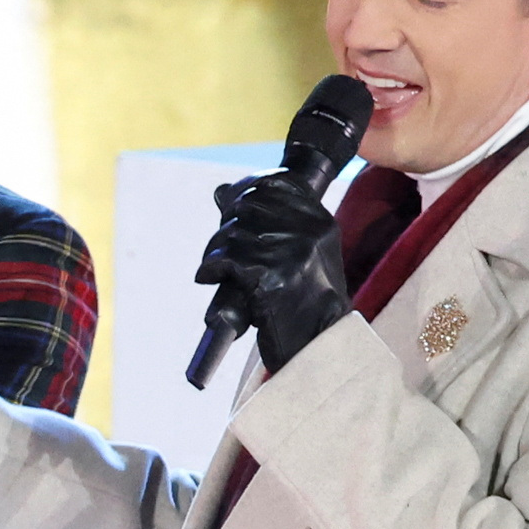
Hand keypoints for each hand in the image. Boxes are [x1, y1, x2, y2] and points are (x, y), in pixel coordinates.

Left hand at [194, 161, 357, 376]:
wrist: (317, 343)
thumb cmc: (304, 302)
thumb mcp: (301, 255)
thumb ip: (270, 224)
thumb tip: (220, 191)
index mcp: (319, 222)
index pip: (272, 185)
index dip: (243, 193)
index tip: (229, 211)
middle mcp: (309, 233)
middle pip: (248, 208)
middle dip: (225, 227)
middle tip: (218, 251)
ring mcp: (292, 254)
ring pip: (233, 234)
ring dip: (214, 251)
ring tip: (215, 269)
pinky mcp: (272, 278)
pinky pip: (227, 261)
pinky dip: (210, 269)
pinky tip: (209, 278)